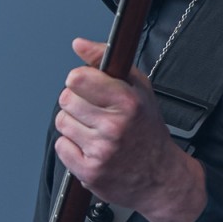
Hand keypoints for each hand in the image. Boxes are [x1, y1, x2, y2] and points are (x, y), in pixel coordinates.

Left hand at [54, 37, 207, 221]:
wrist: (160, 177)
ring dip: (74, 125)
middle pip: (66, 100)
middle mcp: (114, 127)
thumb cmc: (148, 130)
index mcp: (128, 102)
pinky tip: (90, 147)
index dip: (80, 80)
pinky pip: (61, 147)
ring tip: (94, 130)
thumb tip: (79, 44)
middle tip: (94, 112)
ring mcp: (101, 151)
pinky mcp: (90, 172)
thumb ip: (106, 61)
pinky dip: (72, 147)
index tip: (88, 87)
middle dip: (77, 103)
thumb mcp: (138, 88)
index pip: (78, 78)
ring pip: (62, 123)